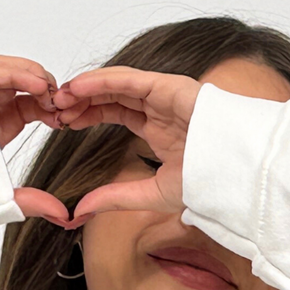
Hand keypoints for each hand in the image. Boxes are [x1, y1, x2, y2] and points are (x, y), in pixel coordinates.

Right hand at [0, 55, 70, 226]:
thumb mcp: (3, 196)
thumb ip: (32, 202)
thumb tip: (64, 216)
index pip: (31, 105)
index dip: (51, 108)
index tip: (64, 122)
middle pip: (24, 83)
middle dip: (47, 89)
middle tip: (62, 104)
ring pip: (11, 71)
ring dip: (36, 76)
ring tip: (51, 92)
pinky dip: (20, 73)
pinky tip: (39, 86)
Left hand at [52, 67, 202, 218]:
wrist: (236, 175)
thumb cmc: (208, 183)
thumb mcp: (152, 194)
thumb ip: (117, 197)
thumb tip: (81, 210)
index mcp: (158, 129)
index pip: (115, 113)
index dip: (88, 116)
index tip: (63, 124)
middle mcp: (159, 108)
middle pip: (112, 96)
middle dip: (82, 100)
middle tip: (54, 108)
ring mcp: (165, 95)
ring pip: (117, 84)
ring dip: (87, 88)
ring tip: (61, 96)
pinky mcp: (170, 87)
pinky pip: (129, 79)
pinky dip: (102, 80)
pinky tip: (79, 86)